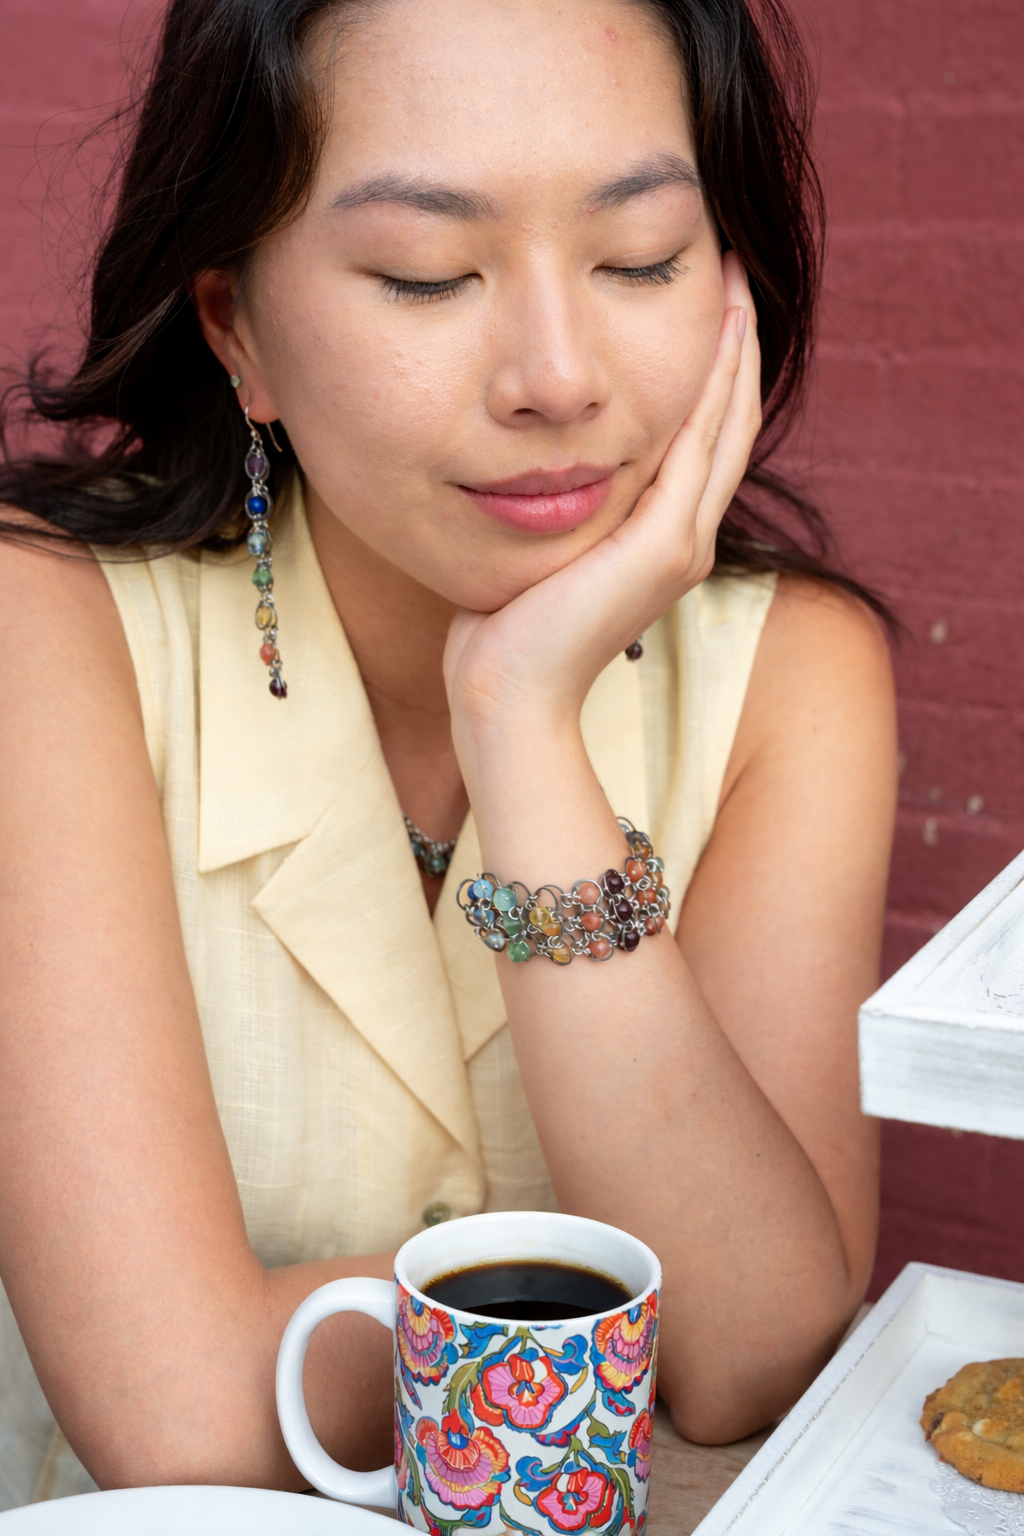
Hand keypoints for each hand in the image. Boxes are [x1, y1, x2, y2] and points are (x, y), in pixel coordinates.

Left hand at [445, 252, 760, 737]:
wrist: (507, 692)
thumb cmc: (506, 628)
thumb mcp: (543, 548)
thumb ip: (559, 503)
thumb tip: (533, 456)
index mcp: (662, 538)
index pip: (703, 437)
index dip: (713, 368)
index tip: (703, 300)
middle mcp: (687, 537)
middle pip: (729, 420)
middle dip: (734, 342)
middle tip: (731, 266)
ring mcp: (683, 542)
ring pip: (726, 423)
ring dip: (734, 347)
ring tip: (731, 275)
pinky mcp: (663, 544)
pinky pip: (698, 444)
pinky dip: (712, 382)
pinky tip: (712, 326)